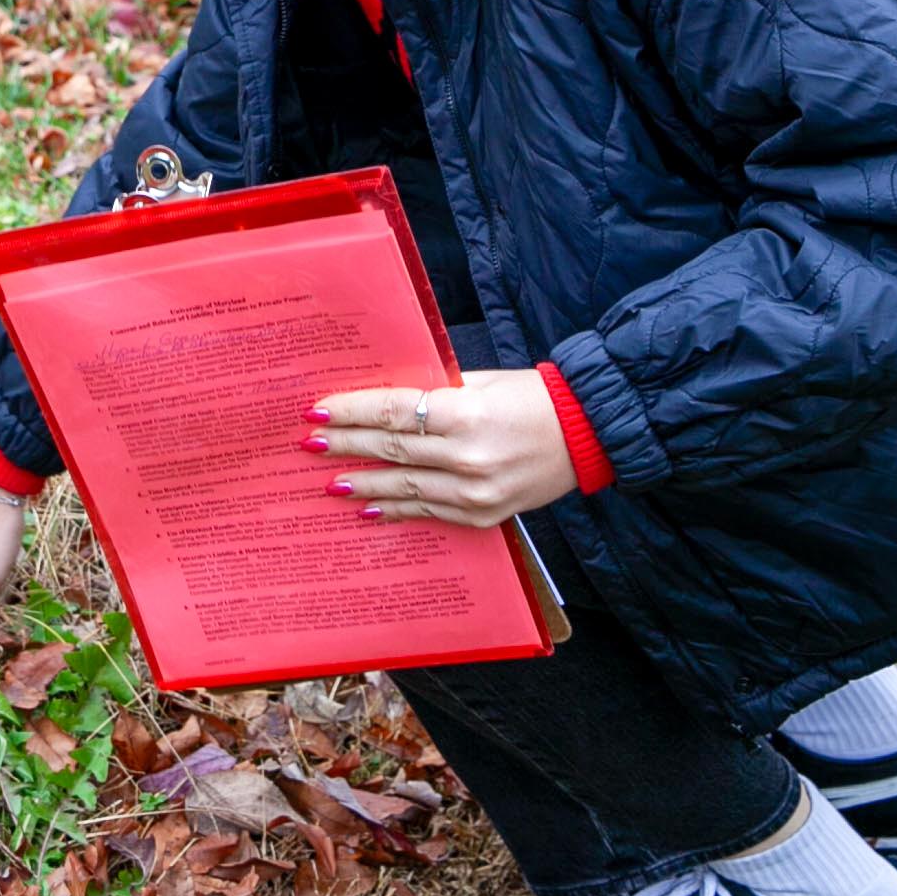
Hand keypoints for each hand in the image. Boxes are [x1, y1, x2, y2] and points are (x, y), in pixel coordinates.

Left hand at [311, 368, 576, 528]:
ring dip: (364, 484)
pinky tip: (370, 508)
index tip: (316, 412)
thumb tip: (380, 400)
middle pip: (391, 449)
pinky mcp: (484, 514)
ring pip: (405, 487)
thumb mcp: (481, 381)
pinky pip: (430, 512)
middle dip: (345, 446)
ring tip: (330, 481)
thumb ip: (435, 391)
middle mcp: (468, 456)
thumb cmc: (532, 397)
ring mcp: (476, 491)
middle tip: (309, 444)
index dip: (351, 412)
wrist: (587, 434)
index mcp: (466, 413)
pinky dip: (398, 510)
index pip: (393, 411)